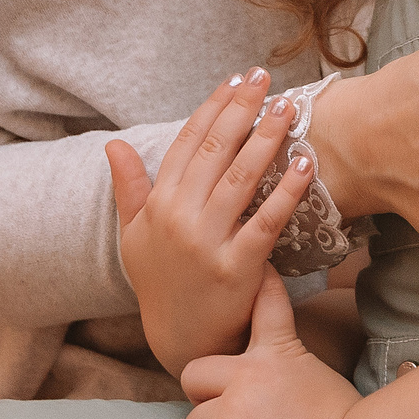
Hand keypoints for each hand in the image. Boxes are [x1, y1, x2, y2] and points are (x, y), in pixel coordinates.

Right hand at [105, 69, 312, 377]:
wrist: (182, 341)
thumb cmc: (161, 282)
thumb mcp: (134, 235)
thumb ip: (129, 188)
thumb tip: (113, 144)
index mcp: (159, 204)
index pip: (187, 142)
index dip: (212, 107)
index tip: (235, 79)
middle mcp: (180, 218)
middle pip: (215, 150)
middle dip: (242, 108)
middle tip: (265, 77)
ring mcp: (208, 242)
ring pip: (242, 178)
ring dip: (267, 138)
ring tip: (288, 109)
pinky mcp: (238, 267)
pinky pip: (267, 220)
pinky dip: (288, 191)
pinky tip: (305, 164)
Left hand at [182, 269, 363, 418]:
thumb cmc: (339, 418)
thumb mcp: (313, 372)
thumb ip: (282, 357)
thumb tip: (263, 354)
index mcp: (275, 354)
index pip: (264, 304)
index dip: (261, 284)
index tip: (262, 269)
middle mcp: (248, 377)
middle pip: (194, 374)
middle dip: (204, 394)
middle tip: (228, 411)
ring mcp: (235, 411)